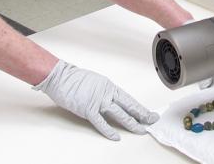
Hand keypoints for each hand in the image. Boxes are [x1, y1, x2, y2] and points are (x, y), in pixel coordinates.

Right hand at [33, 60, 157, 140]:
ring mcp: (98, 101)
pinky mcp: (88, 109)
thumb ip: (105, 92)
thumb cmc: (75, 79)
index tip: (149, 113)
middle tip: (152, 120)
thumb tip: (112, 100)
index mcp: (109, 86)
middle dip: (142, 114)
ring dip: (131, 123)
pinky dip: (109, 130)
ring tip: (141, 130)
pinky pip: (101, 122)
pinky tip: (116, 136)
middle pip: (129, 105)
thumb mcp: (95, 82)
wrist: (61, 77)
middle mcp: (107, 93)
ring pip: (119, 114)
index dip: (140, 107)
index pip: (129, 99)